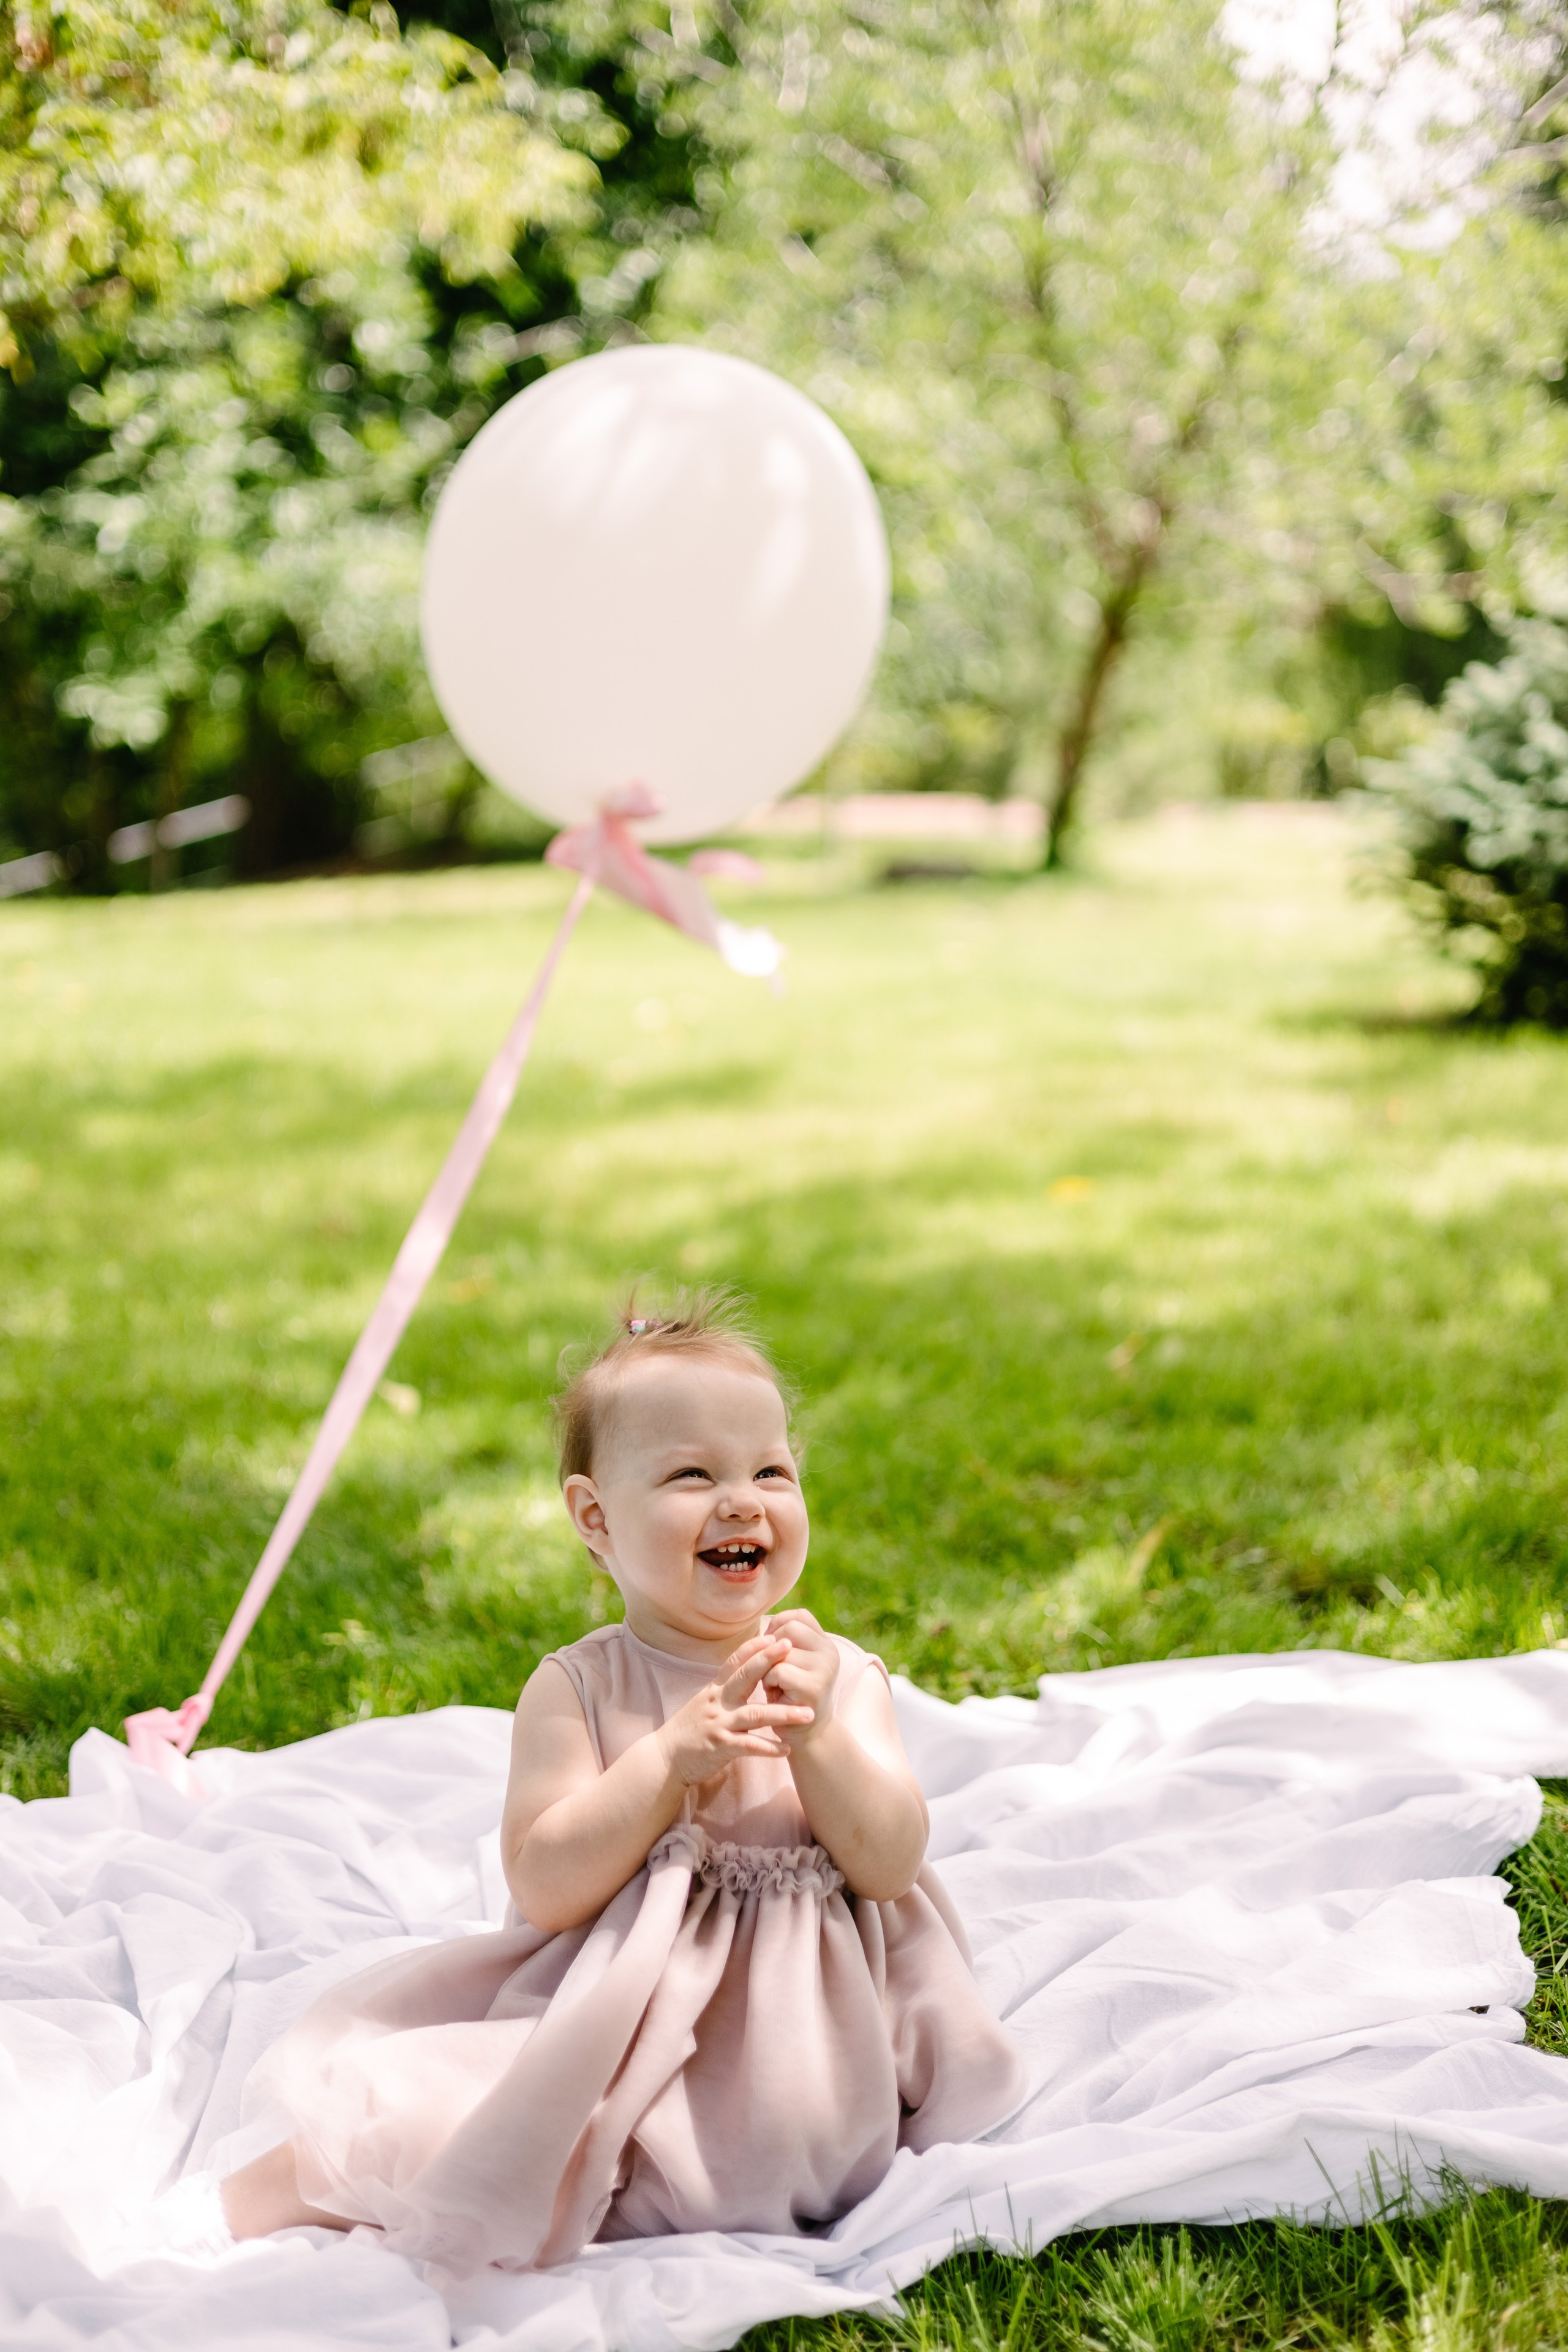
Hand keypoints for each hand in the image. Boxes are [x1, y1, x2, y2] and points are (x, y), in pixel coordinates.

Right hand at [655, 1636, 813, 1786]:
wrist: (664, 1758)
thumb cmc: (688, 1730)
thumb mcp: (705, 1703)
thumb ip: (724, 1690)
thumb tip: (746, 1674)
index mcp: (714, 1690)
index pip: (734, 1662)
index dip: (753, 1647)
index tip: (774, 1634)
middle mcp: (717, 1702)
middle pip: (744, 1677)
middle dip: (768, 1661)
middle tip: (792, 1648)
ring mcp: (718, 1724)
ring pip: (754, 1715)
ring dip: (783, 1713)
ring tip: (808, 1714)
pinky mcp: (720, 1747)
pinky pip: (749, 1747)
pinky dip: (769, 1748)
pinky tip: (787, 1749)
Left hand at [757, 1609, 839, 1748]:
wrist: (806, 1733)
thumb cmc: (790, 1695)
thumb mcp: (791, 1663)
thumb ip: (785, 1641)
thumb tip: (765, 1627)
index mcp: (825, 1644)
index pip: (799, 1616)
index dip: (777, 1626)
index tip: (770, 1647)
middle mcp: (829, 1652)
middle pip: (789, 1629)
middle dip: (771, 1647)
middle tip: (771, 1668)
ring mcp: (825, 1669)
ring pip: (782, 1650)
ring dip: (767, 1667)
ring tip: (774, 1683)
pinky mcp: (815, 1687)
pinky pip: (779, 1670)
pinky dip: (769, 1681)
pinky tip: (775, 1693)